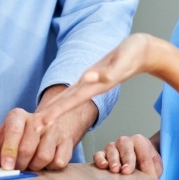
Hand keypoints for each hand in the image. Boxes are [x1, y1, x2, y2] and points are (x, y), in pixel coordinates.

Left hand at [0, 86, 97, 171]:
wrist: (44, 130)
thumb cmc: (13, 141)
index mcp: (16, 116)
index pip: (14, 130)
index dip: (9, 150)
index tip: (6, 167)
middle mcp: (37, 119)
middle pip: (28, 148)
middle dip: (20, 164)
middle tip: (17, 168)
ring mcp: (54, 129)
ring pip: (44, 157)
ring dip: (35, 167)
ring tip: (30, 164)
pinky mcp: (67, 142)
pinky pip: (59, 162)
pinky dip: (50, 168)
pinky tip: (45, 163)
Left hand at [34, 33, 157, 130]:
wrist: (145, 51)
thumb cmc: (134, 55)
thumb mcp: (121, 62)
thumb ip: (107, 72)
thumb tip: (88, 77)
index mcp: (95, 85)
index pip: (70, 101)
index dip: (55, 112)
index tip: (40, 124)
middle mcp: (92, 84)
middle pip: (67, 102)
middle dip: (50, 115)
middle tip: (33, 128)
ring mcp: (93, 80)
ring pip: (71, 97)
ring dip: (56, 108)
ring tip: (42, 120)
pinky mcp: (96, 74)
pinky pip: (78, 87)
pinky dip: (67, 96)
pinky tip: (59, 102)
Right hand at [94, 133, 162, 177]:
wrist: (138, 158)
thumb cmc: (147, 162)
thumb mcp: (155, 165)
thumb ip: (154, 170)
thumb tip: (151, 179)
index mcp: (139, 141)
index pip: (144, 153)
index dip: (146, 166)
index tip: (149, 177)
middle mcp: (125, 141)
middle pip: (126, 148)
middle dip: (127, 159)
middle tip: (127, 171)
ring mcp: (112, 146)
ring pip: (112, 150)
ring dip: (113, 160)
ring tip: (115, 170)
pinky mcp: (102, 154)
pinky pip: (99, 154)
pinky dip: (100, 159)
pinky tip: (103, 166)